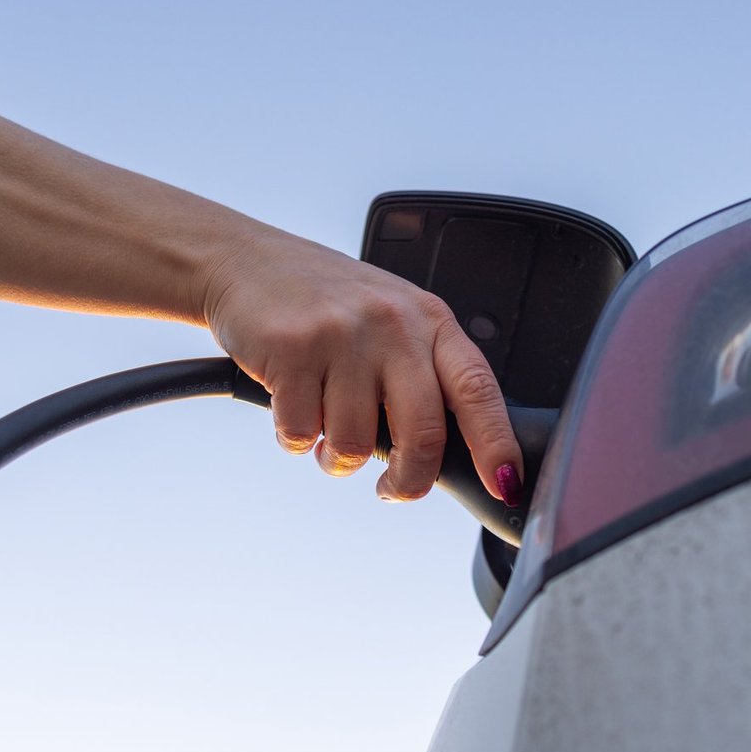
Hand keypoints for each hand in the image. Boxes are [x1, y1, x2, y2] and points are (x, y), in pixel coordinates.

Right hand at [202, 227, 523, 503]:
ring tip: (326, 434)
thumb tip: (444, 454)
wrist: (244, 262)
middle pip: (421, 434)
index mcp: (429, 319)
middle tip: (393, 489)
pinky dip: (295, 439)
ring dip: (336, 459)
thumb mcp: (391, 319)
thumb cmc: (324, 303)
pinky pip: (301, 433)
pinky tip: (291, 406)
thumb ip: (421, 373)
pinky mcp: (292, 349)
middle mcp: (393, 323)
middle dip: (408, 481)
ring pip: (353, 444)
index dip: (496, 443)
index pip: (477, 388)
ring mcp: (342, 335)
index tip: (506, 483)